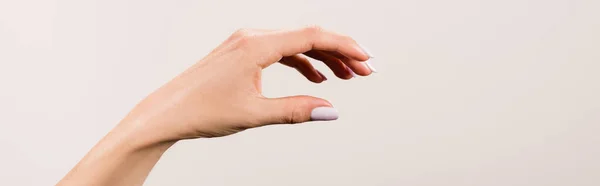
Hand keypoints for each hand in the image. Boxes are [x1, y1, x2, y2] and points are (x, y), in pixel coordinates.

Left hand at [118, 26, 374, 143]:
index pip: (312, 37)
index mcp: (256, 44)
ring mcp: (245, 43)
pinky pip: (280, 51)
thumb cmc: (200, 109)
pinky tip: (314, 79)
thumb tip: (330, 110)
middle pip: (308, 37)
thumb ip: (295, 111)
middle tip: (364, 71)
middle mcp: (252, 36)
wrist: (165, 112)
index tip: (366, 60)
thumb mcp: (254, 113)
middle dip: (339, 53)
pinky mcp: (241, 53)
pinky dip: (302, 63)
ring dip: (322, 59)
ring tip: (345, 76)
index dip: (344, 47)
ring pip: (295, 44)